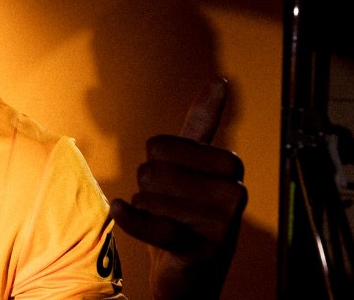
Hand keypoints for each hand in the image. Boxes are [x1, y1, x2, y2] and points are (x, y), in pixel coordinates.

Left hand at [110, 77, 247, 299]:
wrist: (190, 273)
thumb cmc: (189, 212)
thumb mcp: (195, 166)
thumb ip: (203, 124)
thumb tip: (219, 81)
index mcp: (229, 166)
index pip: (161, 145)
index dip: (154, 163)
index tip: (175, 181)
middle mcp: (233, 192)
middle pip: (152, 170)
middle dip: (147, 188)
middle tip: (167, 206)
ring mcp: (220, 224)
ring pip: (147, 196)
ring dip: (145, 210)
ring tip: (166, 222)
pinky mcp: (199, 250)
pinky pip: (156, 226)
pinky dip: (133, 219)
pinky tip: (120, 210)